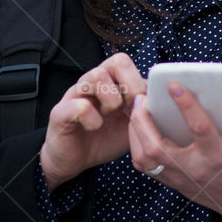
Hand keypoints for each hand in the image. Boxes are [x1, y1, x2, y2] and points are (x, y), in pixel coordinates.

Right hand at [40, 52, 145, 190]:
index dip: (139, 81)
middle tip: (128, 107)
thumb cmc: (104, 138)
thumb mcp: (131, 123)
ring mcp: (76, 95)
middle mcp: (93, 82)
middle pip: (116, 61)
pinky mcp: (61, 112)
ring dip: (111, 98)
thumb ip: (144, 110)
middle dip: (130, 85)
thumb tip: (159, 100)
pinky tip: (95, 126)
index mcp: (110, 82)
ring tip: (109, 115)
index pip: (127, 62)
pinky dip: (92, 118)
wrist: (74, 160)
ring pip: (96, 75)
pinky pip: (79, 105)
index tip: (140, 105)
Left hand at [128, 82, 221, 221]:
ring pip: (145, 159)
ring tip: (138, 111)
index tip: (174, 85)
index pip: (199, 127)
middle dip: (143, 121)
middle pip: (157, 147)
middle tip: (142, 99)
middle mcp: (194, 167)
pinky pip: (146, 167)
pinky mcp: (172, 182)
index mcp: (217, 154)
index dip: (186, 104)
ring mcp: (180, 177)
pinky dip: (138, 146)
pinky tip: (140, 129)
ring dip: (136, 133)